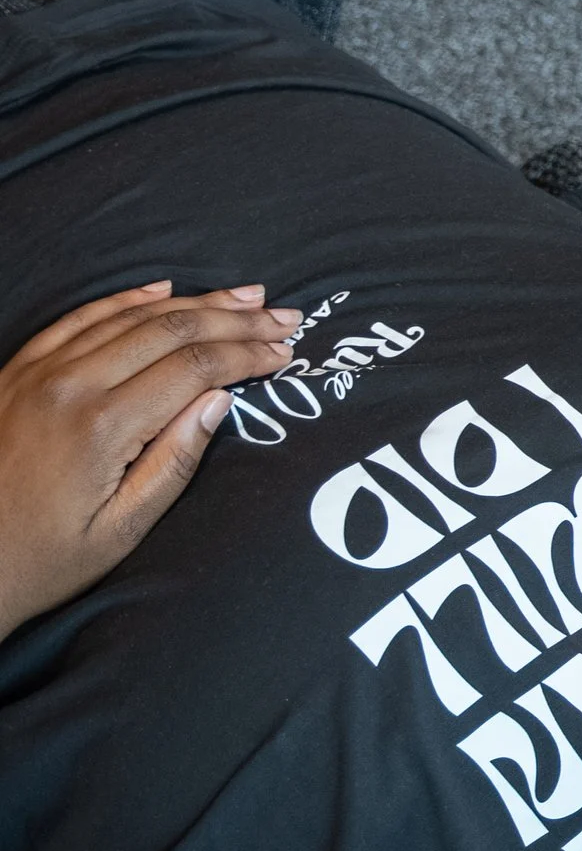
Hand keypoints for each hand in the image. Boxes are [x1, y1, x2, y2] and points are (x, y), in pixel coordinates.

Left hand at [0, 285, 301, 643]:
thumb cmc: (44, 559)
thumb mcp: (121, 530)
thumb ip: (174, 462)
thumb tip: (220, 400)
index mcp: (102, 426)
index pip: (194, 368)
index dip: (246, 355)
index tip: (285, 353)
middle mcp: (70, 384)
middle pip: (169, 331)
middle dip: (234, 320)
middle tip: (284, 316)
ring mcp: (39, 371)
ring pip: (130, 316)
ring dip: (194, 303)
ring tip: (244, 297)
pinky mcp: (18, 370)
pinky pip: (81, 317)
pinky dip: (127, 300)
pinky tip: (162, 290)